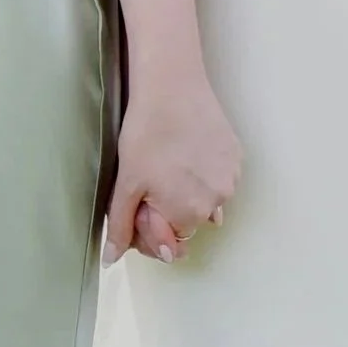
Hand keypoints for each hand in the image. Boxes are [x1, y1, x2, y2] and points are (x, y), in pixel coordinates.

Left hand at [105, 76, 242, 265]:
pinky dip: (204, 173)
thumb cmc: (146, 133)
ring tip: (170, 163)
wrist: (172, 86)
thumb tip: (110, 260)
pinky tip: (186, 151)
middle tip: (150, 181)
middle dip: (170, 210)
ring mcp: (231, 178)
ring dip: (189, 192)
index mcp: (189, 213)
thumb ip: (121, 227)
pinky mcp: (237, 156)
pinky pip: (220, 178)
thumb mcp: (127, 184)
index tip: (140, 205)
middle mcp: (217, 202)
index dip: (150, 226)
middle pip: (189, 222)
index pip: (169, 242)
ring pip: (207, 201)